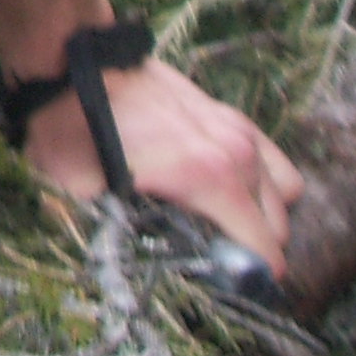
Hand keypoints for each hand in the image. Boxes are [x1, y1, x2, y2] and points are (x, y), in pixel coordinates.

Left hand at [22, 53, 303, 267]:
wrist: (72, 62)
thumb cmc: (71, 128)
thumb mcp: (79, 196)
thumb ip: (111, 240)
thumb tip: (124, 281)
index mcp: (208, 179)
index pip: (264, 252)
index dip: (250, 281)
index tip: (228, 293)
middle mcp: (237, 154)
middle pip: (278, 228)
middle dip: (256, 251)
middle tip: (216, 263)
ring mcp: (239, 130)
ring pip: (285, 194)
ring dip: (264, 215)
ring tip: (226, 227)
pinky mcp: (230, 114)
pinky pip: (275, 160)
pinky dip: (265, 182)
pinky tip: (230, 191)